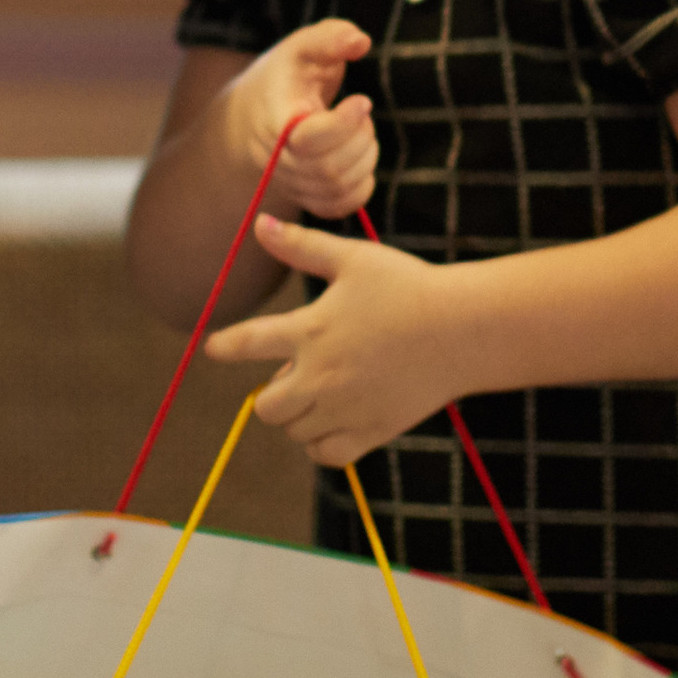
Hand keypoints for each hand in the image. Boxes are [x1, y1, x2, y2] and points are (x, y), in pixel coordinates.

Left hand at [206, 215, 459, 465]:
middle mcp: (321, 376)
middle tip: (294, 375)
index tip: (215, 347)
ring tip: (320, 393)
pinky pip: (326, 454)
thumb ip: (303, 245)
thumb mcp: (353, 259)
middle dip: (269, 393)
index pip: (248, 343)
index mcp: (310, 331)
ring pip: (294, 431)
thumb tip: (258, 223)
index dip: (225, 346)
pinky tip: (333, 422)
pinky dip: (321, 444)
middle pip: (266, 406)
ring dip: (296, 416)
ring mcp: (345, 408)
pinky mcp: (372, 431)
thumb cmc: (408, 286)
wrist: (462, 329)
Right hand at [235, 22, 375, 219]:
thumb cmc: (287, 75)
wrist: (258, 112)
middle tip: (362, 111)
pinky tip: (361, 157)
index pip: (306, 140)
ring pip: (337, 188)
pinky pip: (338, 207)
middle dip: (359, 138)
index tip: (362, 100)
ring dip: (365, 157)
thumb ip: (330, 37)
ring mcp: (289, 182)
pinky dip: (361, 186)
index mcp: (274, 120)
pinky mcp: (305, 197)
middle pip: (327, 168)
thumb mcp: (303, 46)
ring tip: (360, 130)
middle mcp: (276, 160)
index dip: (341, 126)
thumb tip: (360, 41)